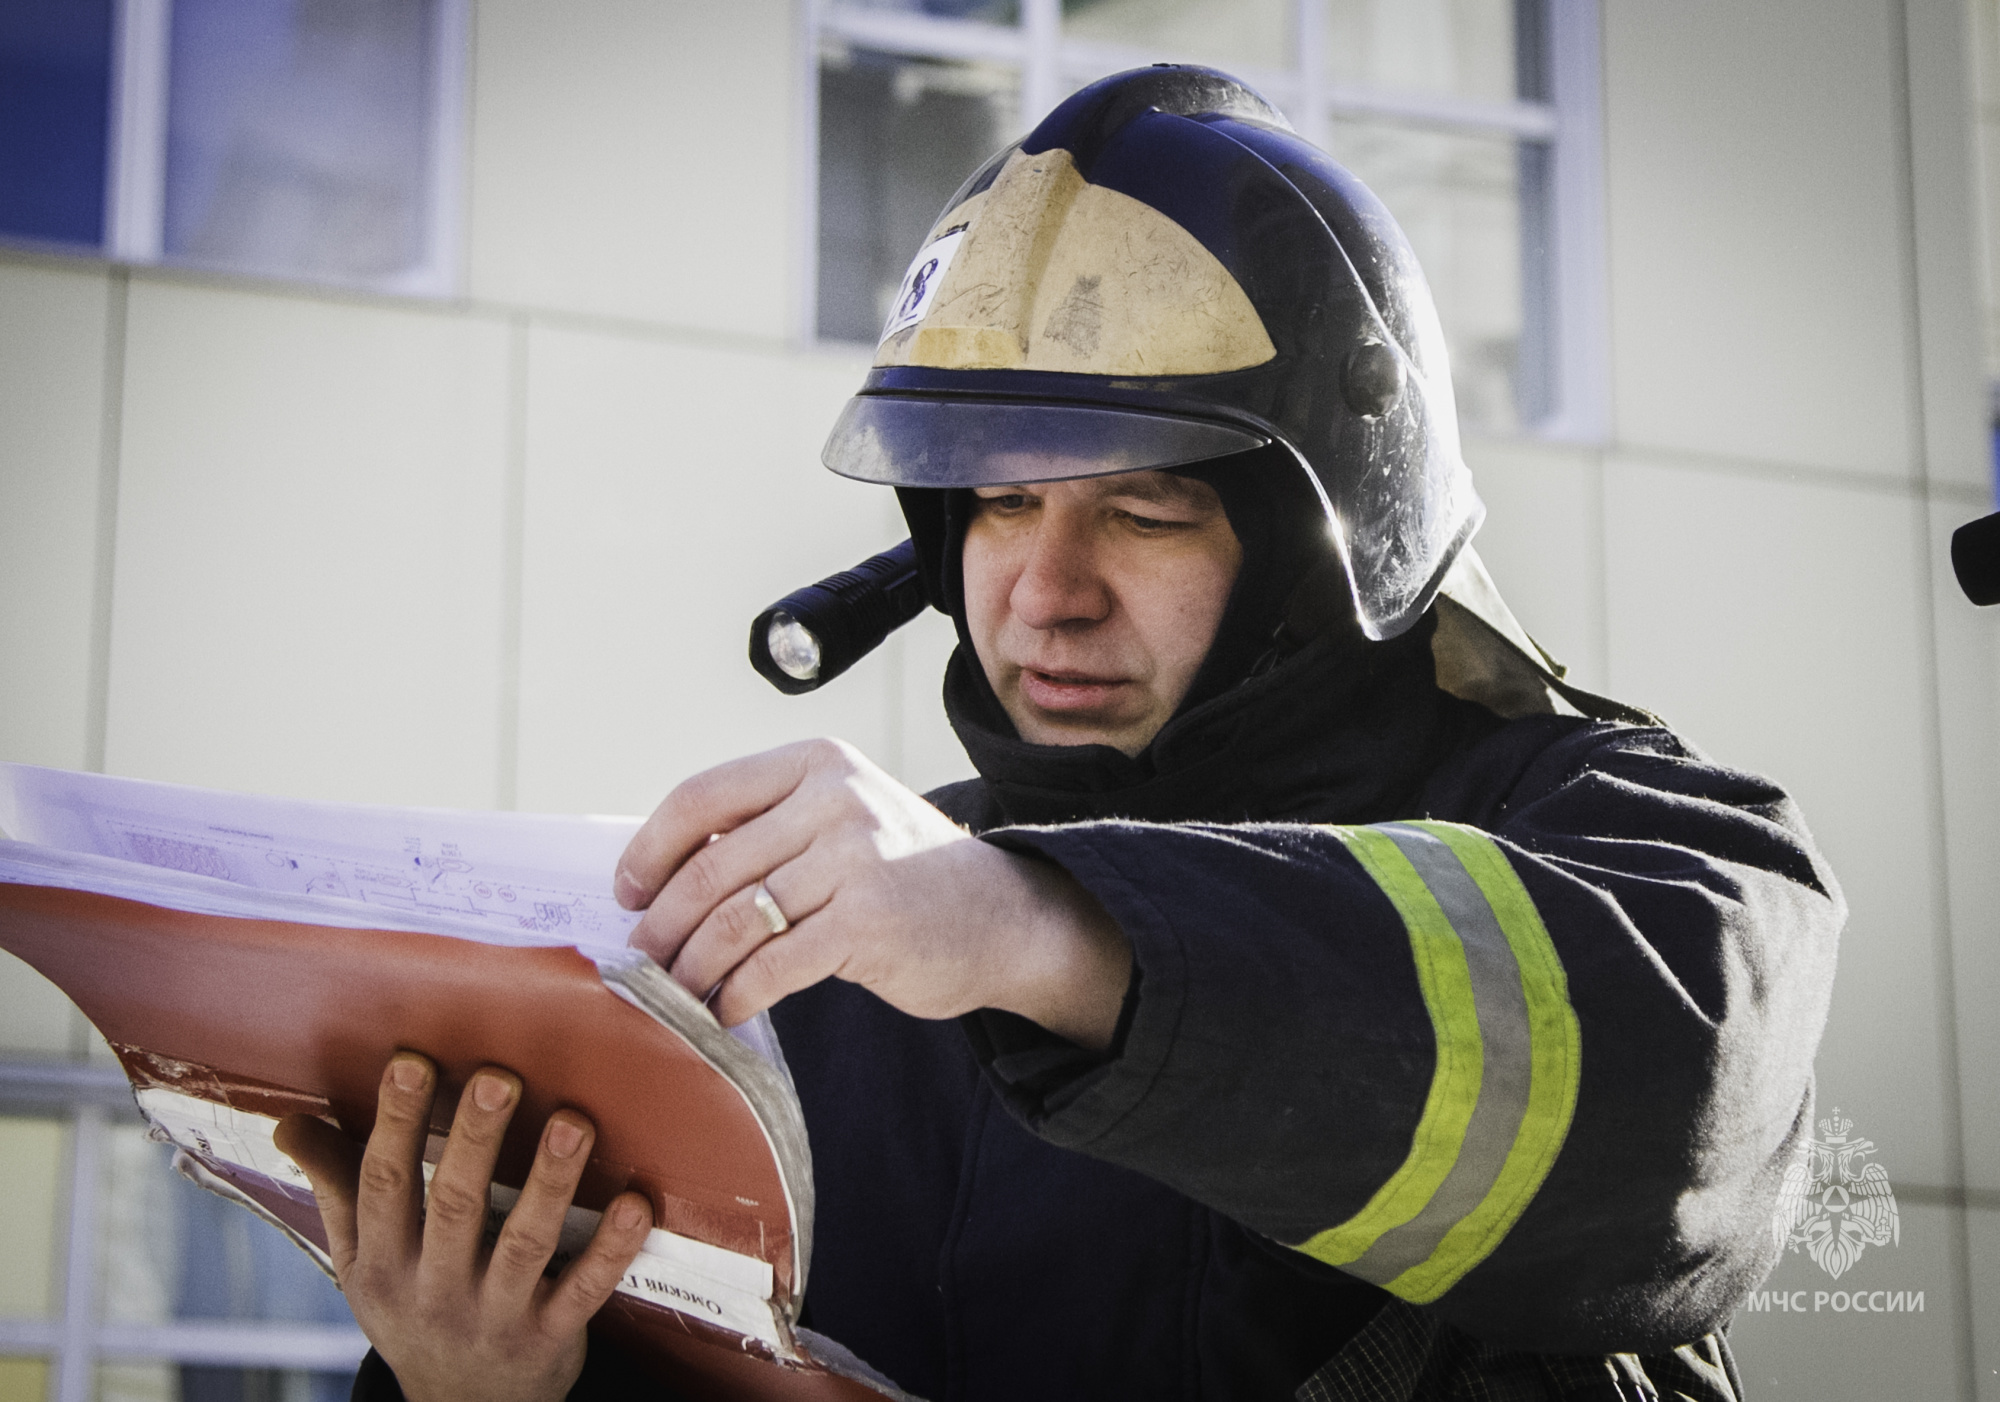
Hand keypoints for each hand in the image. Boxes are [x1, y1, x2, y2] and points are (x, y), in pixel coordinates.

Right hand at [274, 1055, 653, 1401]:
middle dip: (477, 1140)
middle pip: (455, 1206)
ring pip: (525, 1244)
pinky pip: (585, 1290)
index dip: (397, 1122)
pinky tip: (635, 1204)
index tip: (413, 1060)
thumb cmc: (411, 1308)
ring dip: (551, 1181)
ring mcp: (497, 1315)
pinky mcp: (551, 1336)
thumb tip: (288, 1123)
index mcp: (383, 1263)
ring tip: (573, 1122)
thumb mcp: (359, 1262)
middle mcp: (436, 1289)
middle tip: (499, 1077)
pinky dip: (611, 1249)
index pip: (385, 1184)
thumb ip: (336, 1189)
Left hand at [616, 738, 1131, 1048]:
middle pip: (711, 867)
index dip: (650, 849)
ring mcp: (855, 858)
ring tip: (677, 993)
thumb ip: (767, 831)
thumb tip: (657, 878)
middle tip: (642, 960)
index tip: (626, 892)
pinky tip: (726, 1012)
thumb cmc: (903, 875)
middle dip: (664, 924)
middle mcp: (837, 799)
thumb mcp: (840, 821)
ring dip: (692, 967)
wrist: (1004, 916)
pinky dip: (737, 996)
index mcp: (817, 762)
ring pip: (735, 921)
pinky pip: (773, 966)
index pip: (703, 797)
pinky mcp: (868, 921)